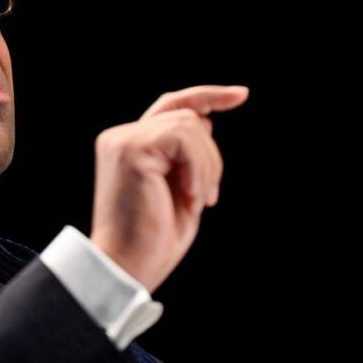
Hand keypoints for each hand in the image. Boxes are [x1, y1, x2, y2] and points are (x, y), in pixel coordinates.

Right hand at [89, 85, 248, 291]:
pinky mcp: (131, 148)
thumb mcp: (181, 188)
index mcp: (130, 146)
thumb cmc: (154, 239)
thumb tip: (206, 122)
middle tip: (207, 199)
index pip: (171, 106)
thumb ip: (188, 154)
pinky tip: (190, 197)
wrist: (128, 267)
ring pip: (190, 125)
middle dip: (211, 157)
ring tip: (197, 201)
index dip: (207, 96)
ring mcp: (123, 140)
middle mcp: (121, 137)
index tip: (241, 95)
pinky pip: (183, 138)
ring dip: (206, 167)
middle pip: (188, 117)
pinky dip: (197, 169)